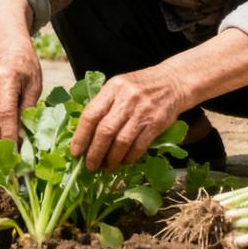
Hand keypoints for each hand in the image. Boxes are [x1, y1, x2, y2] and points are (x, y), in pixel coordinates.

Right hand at [0, 46, 42, 142]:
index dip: (9, 134)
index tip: (17, 151)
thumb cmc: (25, 71)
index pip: (4, 112)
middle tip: (11, 154)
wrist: (7, 53)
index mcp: (6, 78)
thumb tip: (22, 138)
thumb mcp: (35, 87)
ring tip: (4, 146)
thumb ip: (28, 110)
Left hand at [70, 65, 187, 170]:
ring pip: (122, 141)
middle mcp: (127, 98)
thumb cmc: (140, 86)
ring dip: (112, 159)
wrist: (172, 82)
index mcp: (113, 88)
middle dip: (95, 152)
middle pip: (105, 131)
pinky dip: (129, 157)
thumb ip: (103, 104)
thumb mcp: (119, 86)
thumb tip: (84, 134)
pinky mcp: (156, 123)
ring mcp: (143, 111)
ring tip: (106, 167)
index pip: (91, 114)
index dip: (81, 136)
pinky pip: (139, 145)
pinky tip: (124, 162)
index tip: (75, 152)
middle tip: (90, 165)